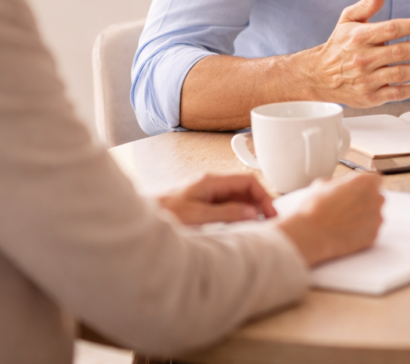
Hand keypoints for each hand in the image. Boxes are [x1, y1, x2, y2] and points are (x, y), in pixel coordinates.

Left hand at [156, 172, 274, 225]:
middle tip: (269, 221)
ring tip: (257, 227)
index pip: (247, 181)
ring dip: (249, 210)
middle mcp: (210, 185)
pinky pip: (226, 207)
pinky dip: (237, 216)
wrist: (138, 220)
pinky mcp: (201, 205)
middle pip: (244, 189)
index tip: (271, 212)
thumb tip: (251, 213)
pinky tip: (239, 228)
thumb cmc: (163, 214)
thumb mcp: (198, 216)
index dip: (263, 195)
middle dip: (259, 203)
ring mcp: (206, 195)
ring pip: (236, 199)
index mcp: (210, 181)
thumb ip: (226, 213)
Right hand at [275, 172, 384, 266]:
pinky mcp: (373, 236)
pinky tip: (346, 231)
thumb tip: (341, 185)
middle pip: (375, 197)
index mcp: (366, 182)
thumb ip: (341, 182)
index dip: (363, 186)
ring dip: (363, 217)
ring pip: (374, 215)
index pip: (374, 179)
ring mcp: (376, 219)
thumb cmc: (315, 208)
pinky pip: (370, 230)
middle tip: (347, 207)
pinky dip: (361, 231)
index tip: (356, 190)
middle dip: (364, 201)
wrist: (312, 234)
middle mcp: (376, 199)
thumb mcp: (324, 184)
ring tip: (343, 221)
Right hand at [305, 0, 409, 106]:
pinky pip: (396, 93)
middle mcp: (363, 58)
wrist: (319, 76)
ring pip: (400, 73)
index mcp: (360, 37)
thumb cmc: (339, 45)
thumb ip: (367, 5)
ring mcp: (367, 79)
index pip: (391, 29)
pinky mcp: (370, 97)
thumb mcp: (348, 20)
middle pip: (399, 52)